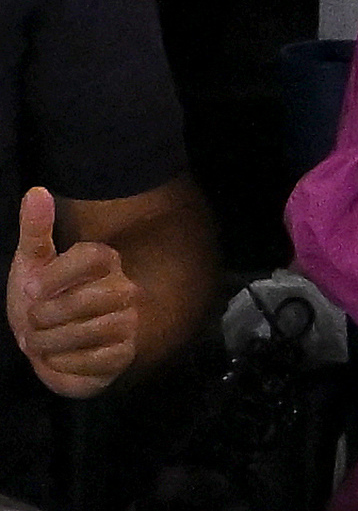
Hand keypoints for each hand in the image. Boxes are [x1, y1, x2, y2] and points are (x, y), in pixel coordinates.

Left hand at [9, 189, 137, 398]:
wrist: (48, 345)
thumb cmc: (41, 299)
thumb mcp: (31, 264)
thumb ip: (35, 229)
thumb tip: (36, 190)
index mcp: (105, 261)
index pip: (92, 256)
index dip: (57, 276)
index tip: (31, 290)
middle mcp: (125, 288)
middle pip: (91, 298)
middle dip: (48, 316)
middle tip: (33, 322)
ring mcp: (128, 322)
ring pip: (91, 331)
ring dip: (52, 342)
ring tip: (40, 342)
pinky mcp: (124, 354)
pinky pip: (95, 360)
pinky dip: (65, 364)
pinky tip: (57, 358)